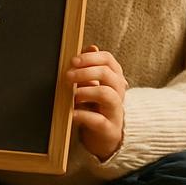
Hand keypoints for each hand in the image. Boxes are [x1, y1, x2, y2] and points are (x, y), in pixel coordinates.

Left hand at [67, 44, 126, 160]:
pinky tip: (72, 113)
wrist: (102, 137)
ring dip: (87, 91)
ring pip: (108, 95)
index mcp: (114, 79)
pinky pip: (99, 120)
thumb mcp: (92, 85)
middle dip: (86, 72)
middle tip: (67, 76)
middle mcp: (118, 93)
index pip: (108, 60)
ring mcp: (115, 111)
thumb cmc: (95, 106)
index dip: (90, 58)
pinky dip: (83, 115)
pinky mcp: (109, 129)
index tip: (73, 60)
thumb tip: (92, 47)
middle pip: (108, 74)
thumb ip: (89, 67)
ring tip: (73, 95)